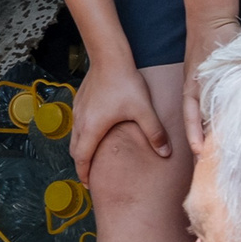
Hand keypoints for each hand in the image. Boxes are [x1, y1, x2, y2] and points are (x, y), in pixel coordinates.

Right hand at [71, 54, 172, 175]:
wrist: (109, 56)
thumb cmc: (125, 83)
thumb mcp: (143, 110)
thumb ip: (154, 133)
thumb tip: (165, 153)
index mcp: (92, 129)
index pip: (82, 159)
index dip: (84, 174)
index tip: (89, 185)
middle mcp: (80, 122)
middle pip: (75, 150)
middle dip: (82, 164)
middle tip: (91, 174)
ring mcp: (78, 110)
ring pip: (75, 136)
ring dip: (81, 148)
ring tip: (93, 155)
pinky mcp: (80, 100)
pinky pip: (77, 123)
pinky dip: (82, 134)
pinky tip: (95, 130)